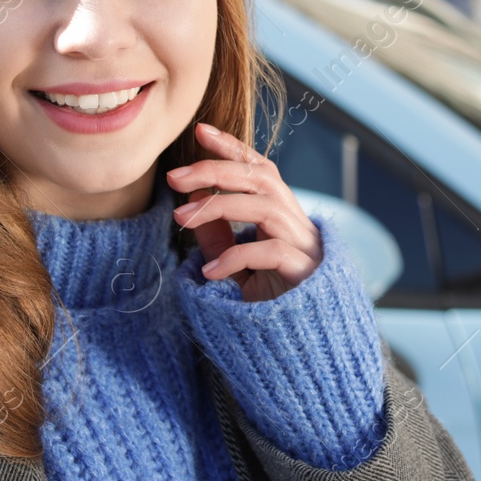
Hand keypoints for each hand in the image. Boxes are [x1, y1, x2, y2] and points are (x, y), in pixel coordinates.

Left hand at [166, 122, 322, 302]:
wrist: (304, 349)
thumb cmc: (273, 305)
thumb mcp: (236, 267)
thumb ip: (219, 237)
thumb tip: (192, 201)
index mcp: (282, 217)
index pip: (260, 169)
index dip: (233, 147)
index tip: (200, 131)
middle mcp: (297, 224)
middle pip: (261, 179)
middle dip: (216, 170)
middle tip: (175, 176)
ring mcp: (304, 247)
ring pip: (266, 208)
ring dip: (220, 207)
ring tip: (182, 220)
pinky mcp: (305, 274)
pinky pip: (271, 252)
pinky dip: (237, 256)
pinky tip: (211, 271)